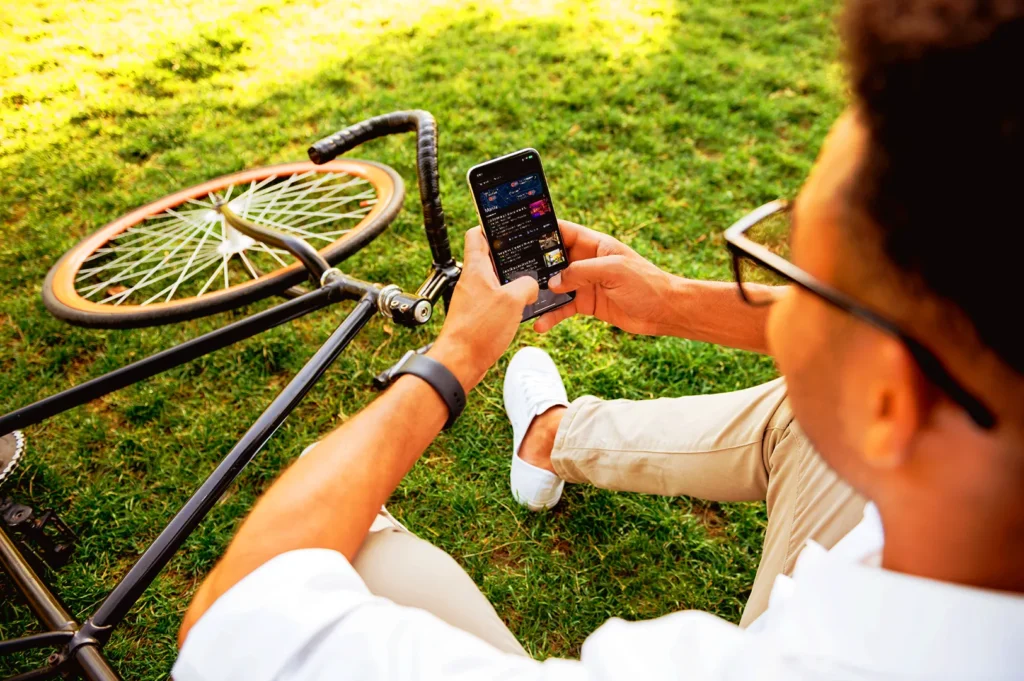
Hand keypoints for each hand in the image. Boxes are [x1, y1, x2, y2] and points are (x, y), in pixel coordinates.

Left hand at [428, 227, 538, 390]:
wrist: (460, 362)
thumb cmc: (478, 331)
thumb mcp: (512, 301)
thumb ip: (526, 285)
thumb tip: (531, 285)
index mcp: (475, 268)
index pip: (476, 235)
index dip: (490, 226)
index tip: (506, 225)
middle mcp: (471, 281)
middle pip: (489, 258)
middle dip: (509, 257)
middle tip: (528, 257)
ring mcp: (473, 299)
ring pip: (494, 281)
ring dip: (511, 282)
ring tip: (529, 284)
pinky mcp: (476, 316)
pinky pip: (495, 301)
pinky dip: (508, 301)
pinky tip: (520, 309)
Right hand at [534, 220, 679, 334]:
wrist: (664, 311)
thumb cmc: (646, 283)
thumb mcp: (613, 271)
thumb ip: (582, 272)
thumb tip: (554, 282)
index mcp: (595, 245)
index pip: (564, 232)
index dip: (544, 231)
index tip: (521, 233)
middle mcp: (588, 262)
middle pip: (554, 260)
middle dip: (535, 265)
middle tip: (513, 271)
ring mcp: (586, 283)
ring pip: (556, 286)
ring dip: (541, 293)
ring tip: (523, 301)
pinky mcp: (587, 303)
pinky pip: (563, 307)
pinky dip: (552, 315)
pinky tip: (541, 324)